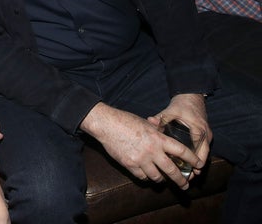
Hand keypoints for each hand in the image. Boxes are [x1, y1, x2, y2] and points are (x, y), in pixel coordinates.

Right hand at [80, 102, 201, 189]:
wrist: (106, 124)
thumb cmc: (125, 120)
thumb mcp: (145, 123)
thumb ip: (157, 131)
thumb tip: (164, 134)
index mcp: (158, 138)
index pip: (182, 151)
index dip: (192, 159)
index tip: (198, 164)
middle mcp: (152, 151)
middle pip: (172, 171)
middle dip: (181, 180)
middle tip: (185, 184)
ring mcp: (141, 160)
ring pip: (157, 177)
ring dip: (162, 179)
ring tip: (163, 179)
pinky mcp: (130, 165)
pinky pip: (142, 176)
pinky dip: (146, 176)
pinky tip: (147, 173)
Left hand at [146, 93, 211, 178]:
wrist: (191, 96)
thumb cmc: (182, 104)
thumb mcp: (171, 111)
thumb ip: (161, 118)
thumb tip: (150, 121)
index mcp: (200, 130)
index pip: (202, 151)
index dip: (197, 163)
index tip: (191, 172)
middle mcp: (206, 135)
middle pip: (203, 156)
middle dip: (196, 167)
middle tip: (188, 178)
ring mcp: (206, 136)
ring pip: (202, 154)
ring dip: (196, 163)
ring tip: (187, 175)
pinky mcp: (203, 136)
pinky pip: (200, 149)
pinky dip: (195, 157)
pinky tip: (185, 164)